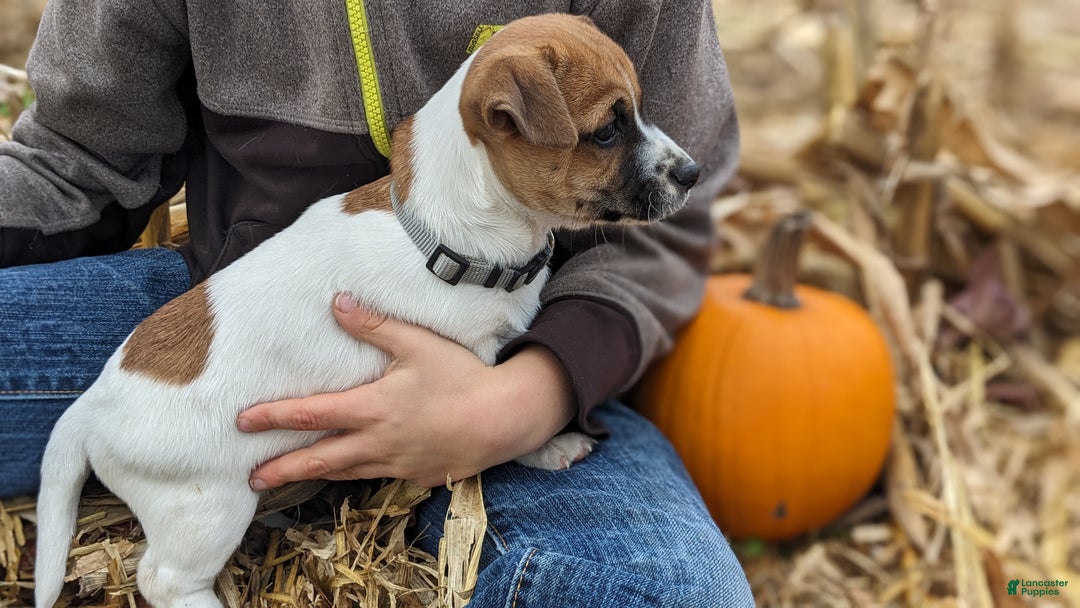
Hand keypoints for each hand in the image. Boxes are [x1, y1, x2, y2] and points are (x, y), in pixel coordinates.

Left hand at [237, 293, 575, 488]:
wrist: (503, 421)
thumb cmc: (461, 378)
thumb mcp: (418, 344)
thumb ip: (375, 326)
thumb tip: (338, 302)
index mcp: (372, 408)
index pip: (311, 415)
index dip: (274, 417)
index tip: (243, 422)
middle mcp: (376, 442)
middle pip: (318, 460)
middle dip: (281, 469)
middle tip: (250, 479)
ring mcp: (395, 464)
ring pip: (343, 473)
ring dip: (312, 475)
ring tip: (286, 480)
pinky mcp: (414, 476)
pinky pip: (377, 477)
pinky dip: (354, 475)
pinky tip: (349, 472)